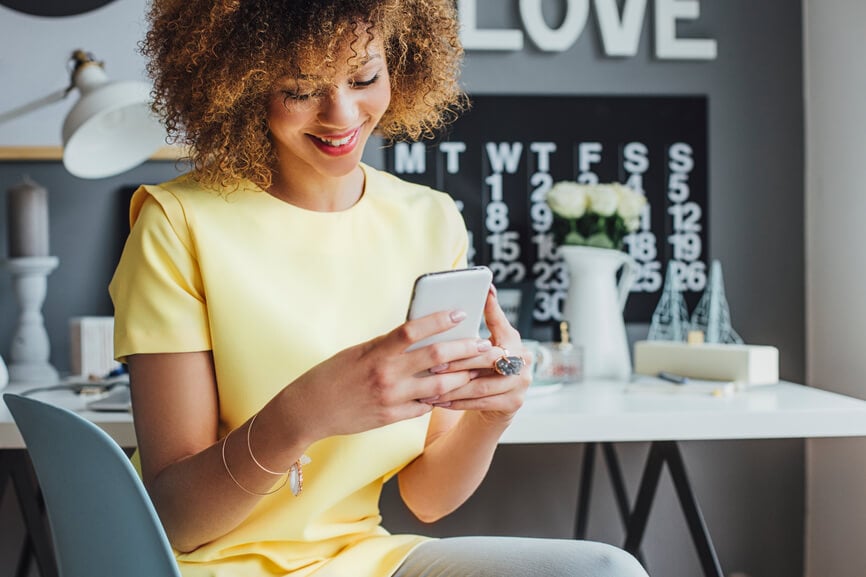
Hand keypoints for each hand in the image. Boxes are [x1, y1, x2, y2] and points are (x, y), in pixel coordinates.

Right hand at [285, 309, 492, 440]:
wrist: (309, 410)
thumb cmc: (331, 374)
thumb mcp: (358, 351)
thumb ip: (388, 344)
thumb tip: (419, 333)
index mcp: (376, 352)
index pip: (413, 330)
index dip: (439, 320)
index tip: (460, 313)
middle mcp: (386, 375)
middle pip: (436, 358)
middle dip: (466, 350)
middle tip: (485, 345)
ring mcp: (391, 399)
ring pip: (439, 387)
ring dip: (462, 377)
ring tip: (478, 369)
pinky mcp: (392, 418)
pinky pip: (424, 407)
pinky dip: (439, 398)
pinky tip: (454, 391)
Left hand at [424, 286, 530, 423]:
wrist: (496, 405)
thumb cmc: (481, 369)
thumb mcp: (481, 348)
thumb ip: (473, 331)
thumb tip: (461, 302)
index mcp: (513, 339)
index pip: (500, 322)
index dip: (492, 308)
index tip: (483, 292)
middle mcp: (523, 359)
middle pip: (488, 358)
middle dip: (458, 362)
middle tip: (434, 365)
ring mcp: (521, 383)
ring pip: (481, 385)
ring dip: (453, 388)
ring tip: (430, 389)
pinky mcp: (514, 403)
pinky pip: (481, 403)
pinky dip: (458, 403)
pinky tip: (440, 402)